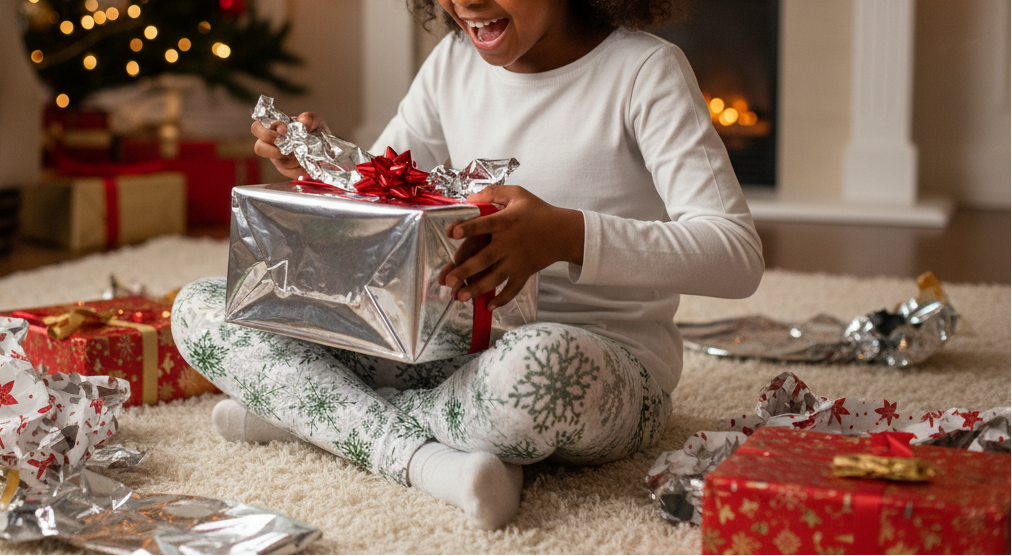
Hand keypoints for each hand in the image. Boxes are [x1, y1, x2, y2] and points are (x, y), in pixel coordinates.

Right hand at [251, 112, 330, 179]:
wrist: (327, 148)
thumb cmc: (315, 131)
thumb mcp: (315, 121)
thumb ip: (309, 118)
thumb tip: (302, 122)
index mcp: (274, 128)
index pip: (257, 128)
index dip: (266, 130)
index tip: (284, 129)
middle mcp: (272, 143)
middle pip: (258, 147)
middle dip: (272, 147)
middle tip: (287, 144)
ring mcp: (277, 157)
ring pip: (273, 159)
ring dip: (288, 156)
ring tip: (300, 152)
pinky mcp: (285, 169)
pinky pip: (286, 170)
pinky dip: (297, 166)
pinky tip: (305, 162)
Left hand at [438, 185, 583, 309]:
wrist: (564, 232)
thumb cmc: (538, 211)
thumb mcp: (517, 194)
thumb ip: (493, 193)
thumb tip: (470, 199)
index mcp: (506, 221)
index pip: (484, 224)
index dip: (468, 228)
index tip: (451, 232)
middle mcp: (509, 243)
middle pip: (485, 258)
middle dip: (465, 270)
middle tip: (448, 280)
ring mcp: (517, 260)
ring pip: (495, 277)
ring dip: (477, 289)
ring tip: (460, 297)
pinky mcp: (525, 272)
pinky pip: (513, 289)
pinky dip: (502, 299)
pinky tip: (488, 306)